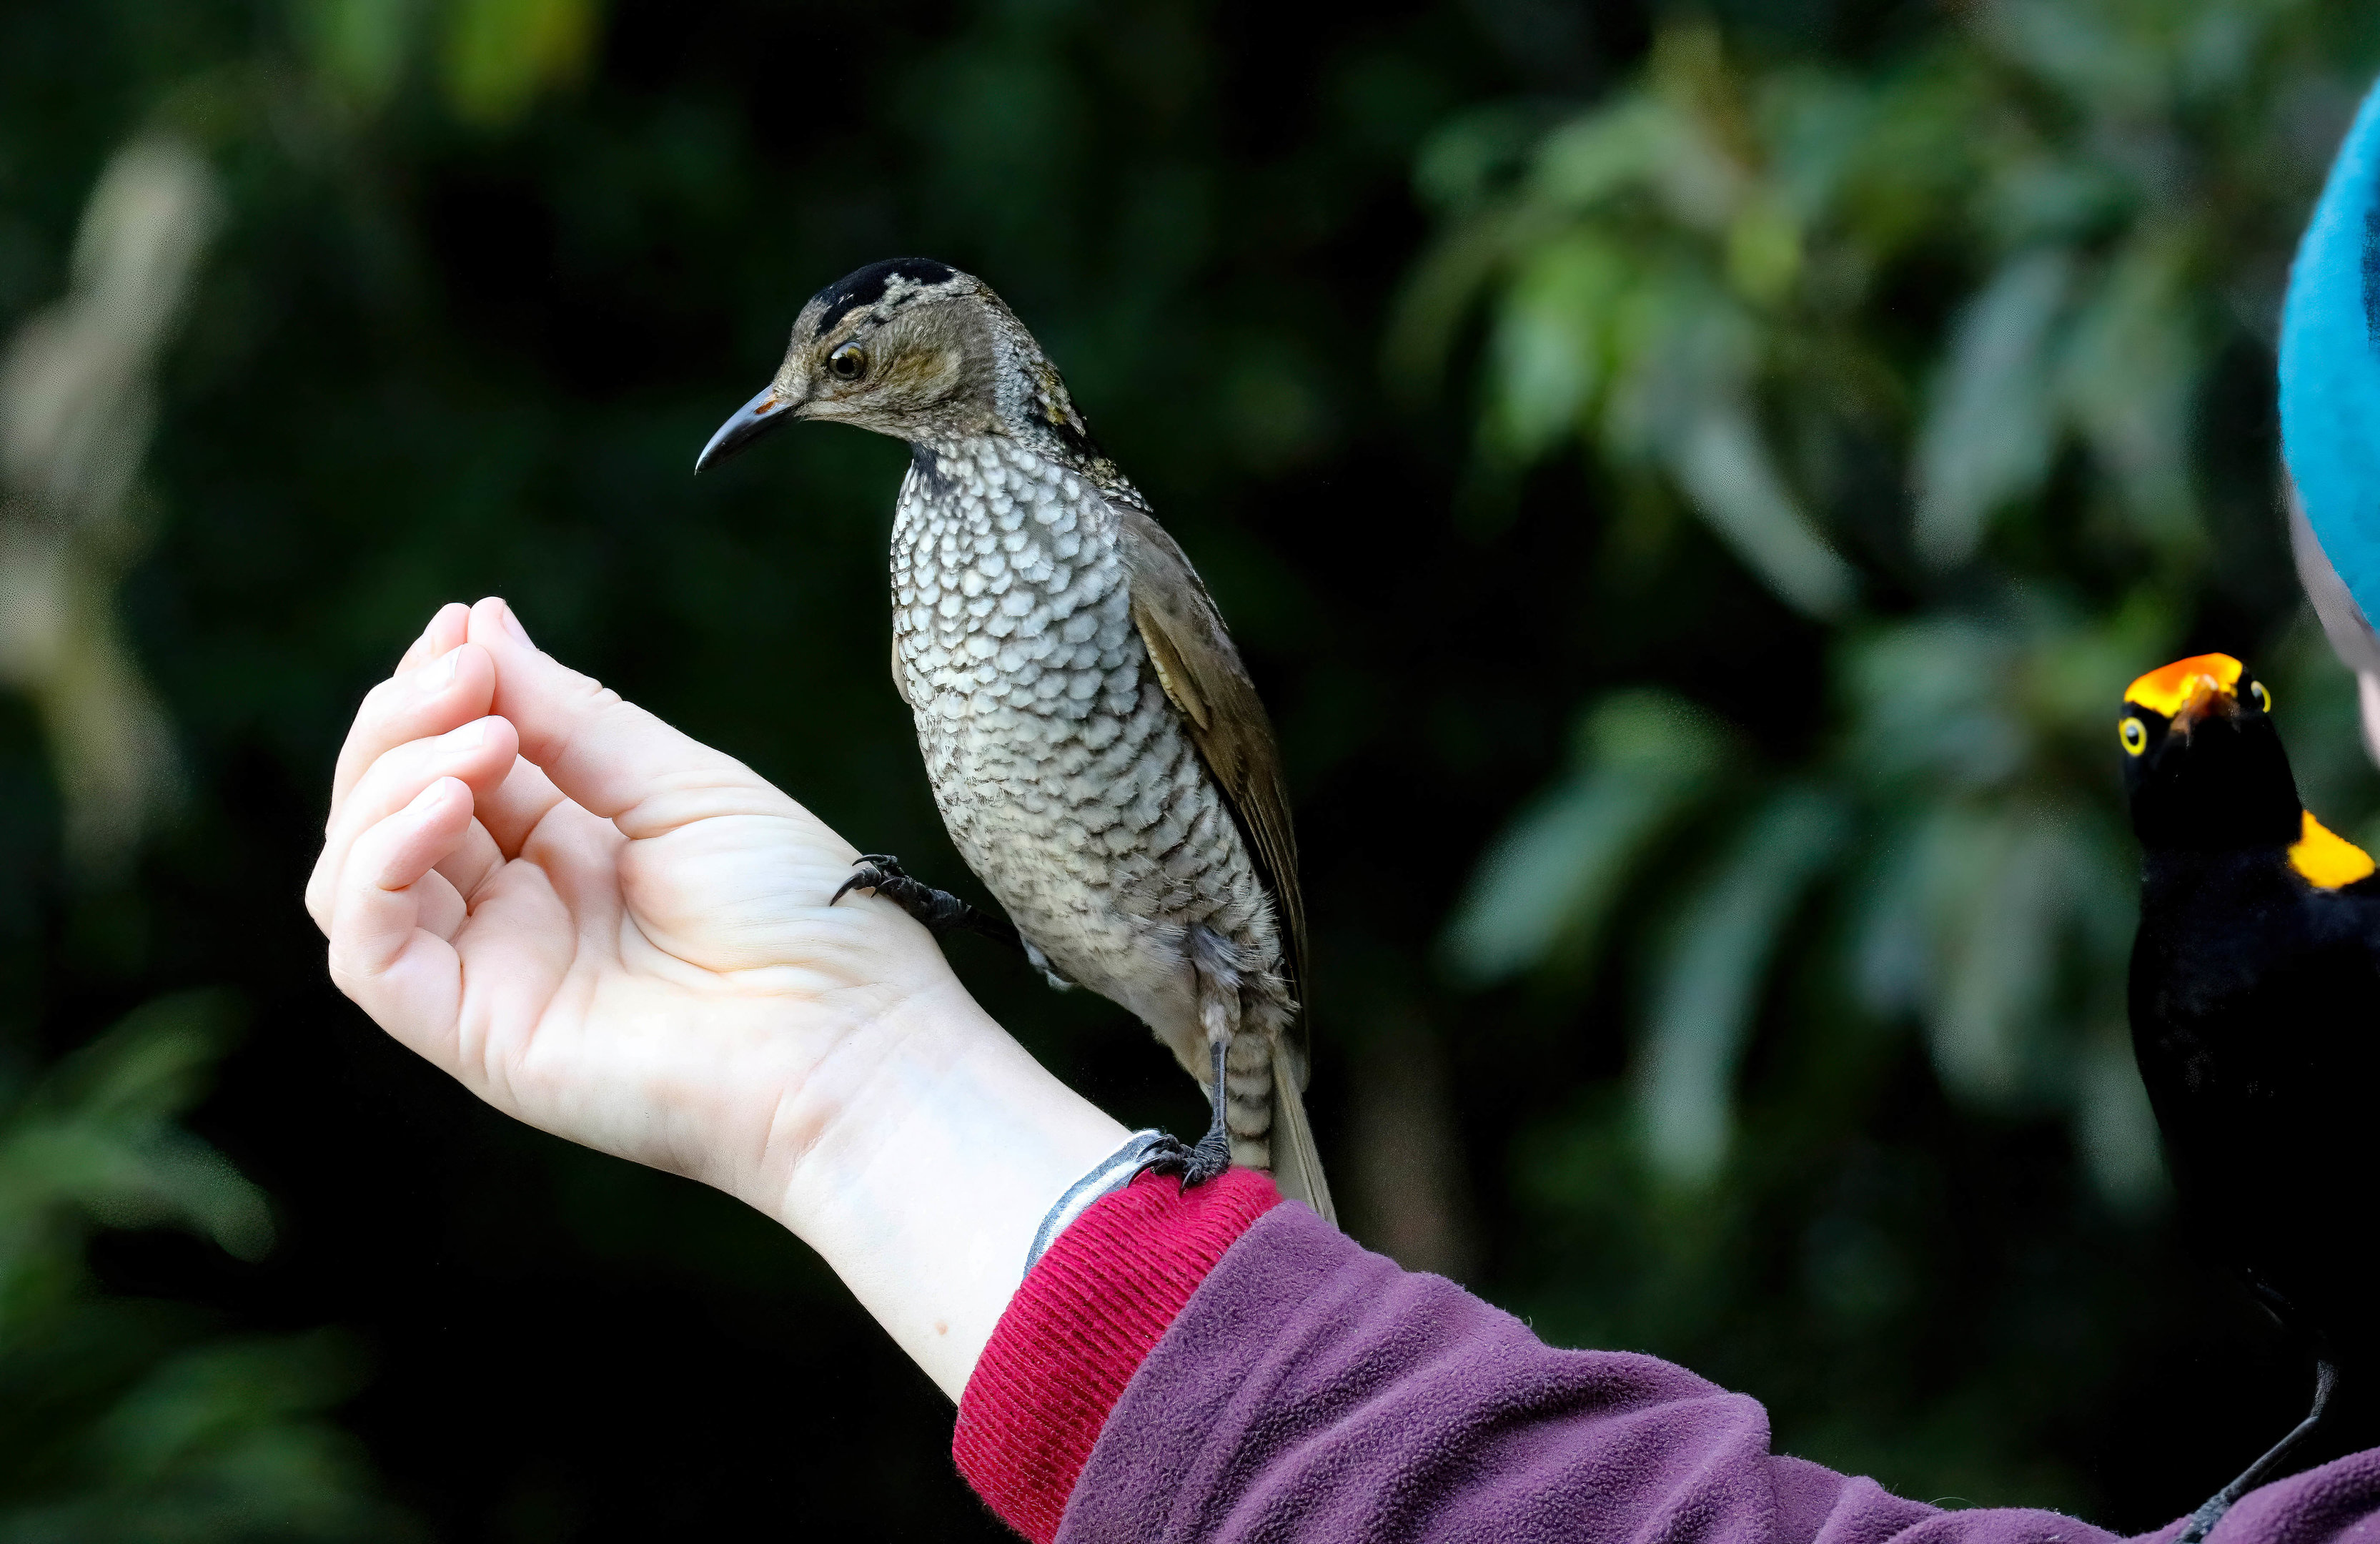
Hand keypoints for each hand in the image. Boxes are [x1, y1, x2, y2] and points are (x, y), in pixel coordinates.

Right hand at [307, 598, 1124, 1395]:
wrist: (850, 1040)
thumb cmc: (800, 915)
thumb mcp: (684, 786)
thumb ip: (574, 720)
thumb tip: (483, 626)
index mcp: (570, 848)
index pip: (450, 760)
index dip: (438, 690)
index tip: (463, 625)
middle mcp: (515, 910)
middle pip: (385, 807)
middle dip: (406, 721)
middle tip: (465, 671)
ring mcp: (488, 974)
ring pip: (355, 872)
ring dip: (392, 782)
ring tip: (485, 738)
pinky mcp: (473, 1035)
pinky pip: (368, 952)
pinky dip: (381, 862)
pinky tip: (451, 802)